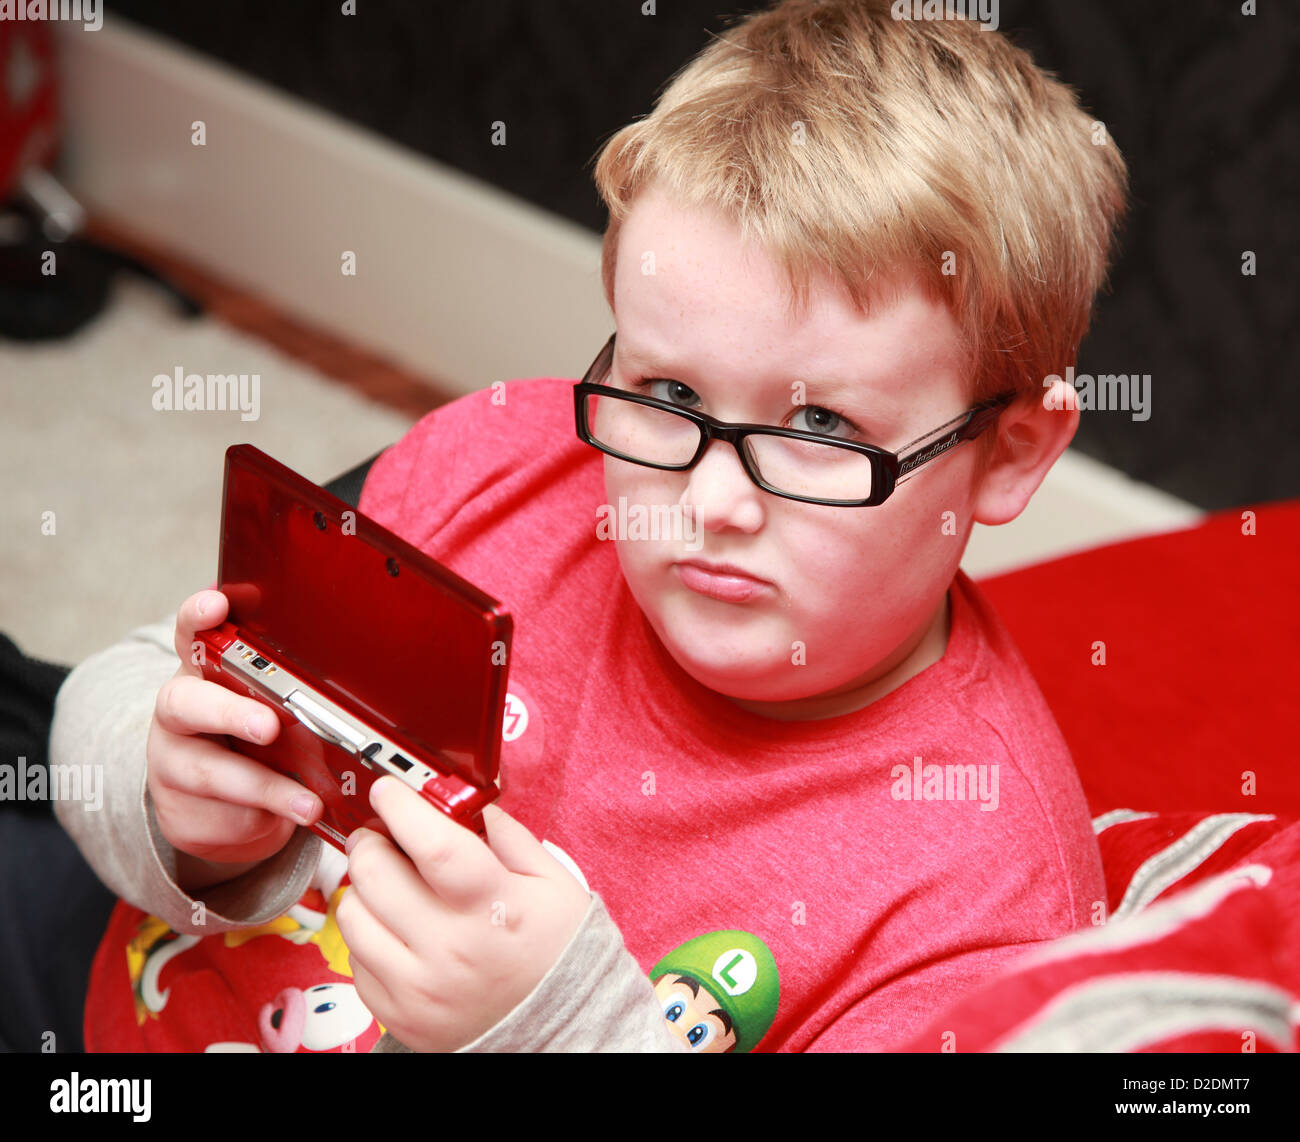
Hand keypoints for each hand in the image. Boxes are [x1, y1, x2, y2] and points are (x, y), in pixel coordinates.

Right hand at [147, 589, 321, 883]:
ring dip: (262, 786)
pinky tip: (291, 820)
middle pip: (185, 702)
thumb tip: (356, 689)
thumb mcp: (272, 707)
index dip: (199, 617)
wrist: (221, 809)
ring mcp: (172, 763)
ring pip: (206, 770)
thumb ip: (290, 690)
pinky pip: (218, 816)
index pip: (193, 634)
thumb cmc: (256, 740)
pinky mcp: (180, 812)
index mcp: (204, 673)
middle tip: (269, 725)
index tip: (218, 604)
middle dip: (230, 712)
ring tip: (307, 802)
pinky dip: (260, 820)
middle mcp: (180, 712)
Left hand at [337, 776, 590, 1050]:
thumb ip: (512, 838)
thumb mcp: (554, 884)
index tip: (389, 790)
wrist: (559, 1027)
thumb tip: (475, 808)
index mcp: (492, 907)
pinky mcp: (397, 1013)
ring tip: (387, 884)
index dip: (402, 808)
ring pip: (352, 915)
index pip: (433, 845)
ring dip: (362, 888)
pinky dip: (368, 934)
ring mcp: (418, 986)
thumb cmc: (556, 952)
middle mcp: (449, 948)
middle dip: (370, 841)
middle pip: (376, 875)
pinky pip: (355, 959)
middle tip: (381, 835)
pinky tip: (396, 928)